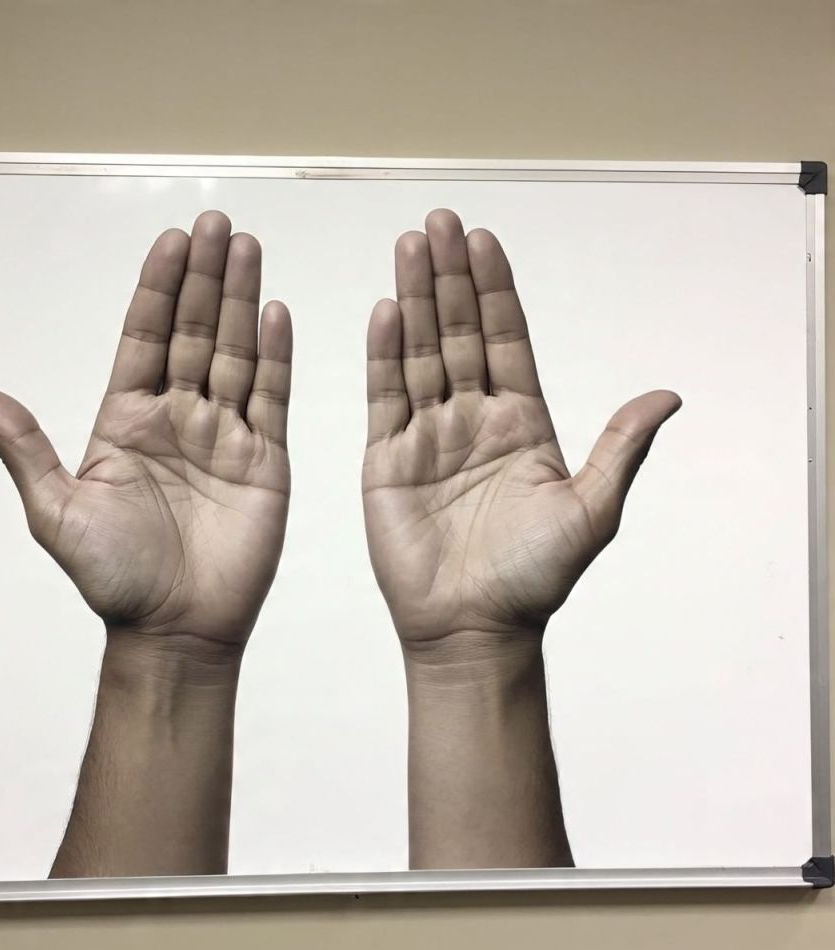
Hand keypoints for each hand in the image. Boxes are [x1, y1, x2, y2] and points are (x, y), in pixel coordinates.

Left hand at [0, 211, 292, 648]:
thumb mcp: (56, 511)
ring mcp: (224, 436)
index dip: (159, 289)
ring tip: (250, 249)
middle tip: (219, 223)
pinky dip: (276, 357)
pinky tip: (277, 315)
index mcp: (127, 421)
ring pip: (235, 354)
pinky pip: (272, 399)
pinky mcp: (265, 461)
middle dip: (207, 278)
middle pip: (195, 333)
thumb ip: (26, 448)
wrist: (175, 629)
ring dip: (243, 301)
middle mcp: (178, 418)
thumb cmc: (114, 578)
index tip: (172, 240)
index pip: (146, 338)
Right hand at [362, 209, 679, 643]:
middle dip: (449, 277)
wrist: (472, 627)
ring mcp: (428, 435)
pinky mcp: (386, 459)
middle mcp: (473, 419)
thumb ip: (620, 448)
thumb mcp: (591, 510)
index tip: (483, 240)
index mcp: (522, 423)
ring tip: (408, 247)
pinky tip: (386, 311)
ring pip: (420, 353)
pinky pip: (384, 396)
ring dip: (415, 299)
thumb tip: (667, 397)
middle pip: (458, 333)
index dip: (495, 290)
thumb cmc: (532, 578)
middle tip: (437, 223)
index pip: (506, 340)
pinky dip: (382, 354)